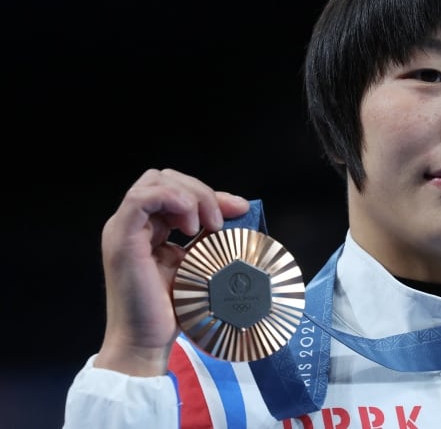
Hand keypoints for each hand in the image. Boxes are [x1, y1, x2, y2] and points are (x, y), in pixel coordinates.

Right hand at [93, 168, 249, 375]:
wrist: (147, 342)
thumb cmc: (172, 310)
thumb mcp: (199, 263)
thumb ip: (210, 237)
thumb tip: (240, 214)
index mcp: (148, 228)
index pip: (177, 190)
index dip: (210, 194)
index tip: (240, 209)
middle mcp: (132, 223)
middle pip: (166, 178)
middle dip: (201, 191)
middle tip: (221, 220)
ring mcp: (123, 228)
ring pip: (156, 181)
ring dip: (190, 196)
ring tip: (206, 226)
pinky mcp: (121, 237)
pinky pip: (142, 197)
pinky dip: (174, 201)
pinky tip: (191, 227)